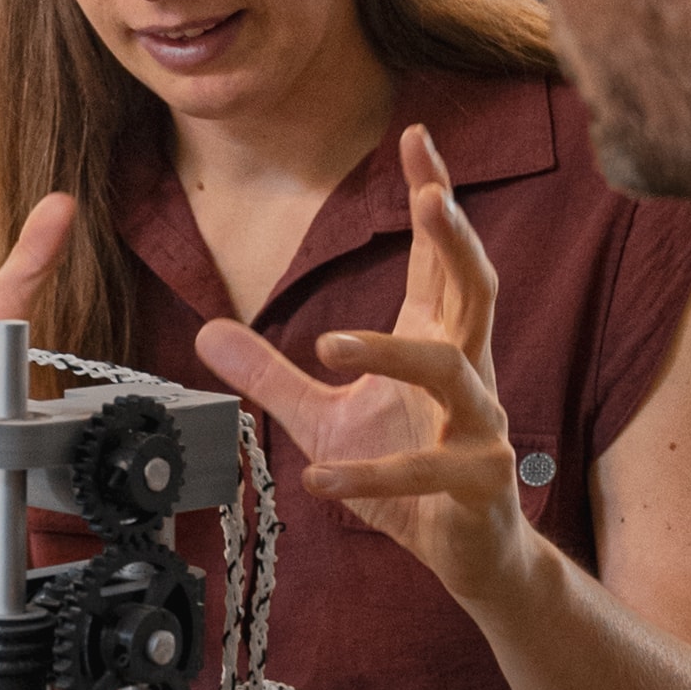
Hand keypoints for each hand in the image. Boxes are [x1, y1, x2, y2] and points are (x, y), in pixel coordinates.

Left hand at [195, 126, 532, 616]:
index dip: (432, 195)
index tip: (415, 134)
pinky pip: (426, 472)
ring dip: (391, 352)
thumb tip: (208, 330)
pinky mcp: (478, 483)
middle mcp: (468, 372)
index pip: (436, 259)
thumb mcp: (321, 418)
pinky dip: (369, 476)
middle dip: (455, 239)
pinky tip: (319, 479)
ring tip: (328, 344)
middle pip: (474, 288)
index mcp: (437, 341)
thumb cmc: (407, 476)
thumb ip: (272, 373)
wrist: (466, 555)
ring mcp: (482, 426)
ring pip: (453, 370)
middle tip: (429, 197)